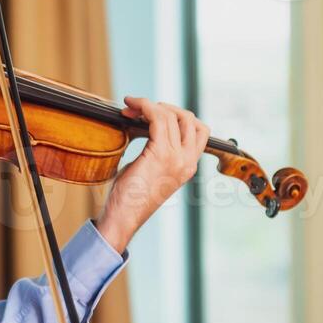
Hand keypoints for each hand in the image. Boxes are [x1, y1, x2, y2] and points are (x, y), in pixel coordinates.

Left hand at [94, 96, 209, 252]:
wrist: (123, 217)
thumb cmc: (130, 197)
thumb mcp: (151, 171)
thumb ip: (157, 150)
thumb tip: (146, 126)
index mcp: (188, 166)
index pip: (198, 130)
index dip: (178, 115)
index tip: (153, 114)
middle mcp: (187, 161)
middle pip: (188, 118)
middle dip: (164, 106)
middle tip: (139, 109)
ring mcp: (176, 158)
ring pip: (171, 115)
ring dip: (149, 105)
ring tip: (132, 107)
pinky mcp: (160, 154)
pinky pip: (157, 119)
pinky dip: (144, 106)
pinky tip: (131, 106)